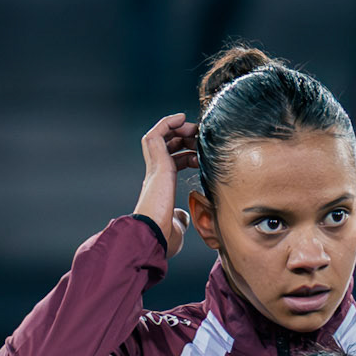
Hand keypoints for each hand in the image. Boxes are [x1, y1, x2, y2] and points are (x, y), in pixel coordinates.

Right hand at [134, 113, 198, 257]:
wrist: (154, 235)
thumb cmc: (163, 237)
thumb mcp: (178, 227)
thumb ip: (180, 218)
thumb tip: (184, 217)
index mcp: (161, 188)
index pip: (172, 163)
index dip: (187, 156)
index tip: (201, 157)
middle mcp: (155, 175)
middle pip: (167, 147)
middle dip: (184, 138)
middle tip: (200, 137)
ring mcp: (154, 168)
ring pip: (160, 136)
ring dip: (177, 128)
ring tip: (193, 127)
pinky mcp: (156, 162)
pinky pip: (156, 133)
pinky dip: (167, 122)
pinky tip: (181, 117)